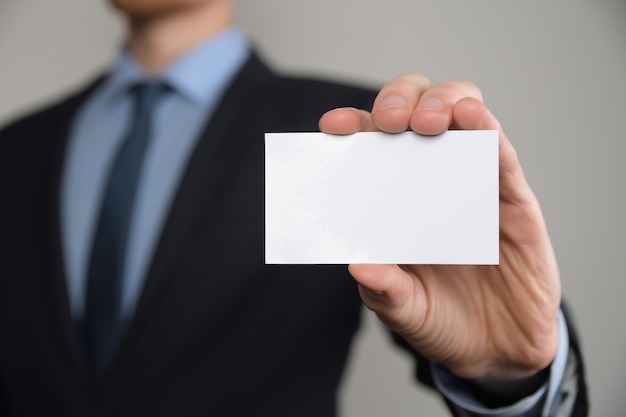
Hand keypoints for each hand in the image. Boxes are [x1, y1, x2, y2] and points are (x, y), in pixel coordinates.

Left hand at [318, 73, 560, 379]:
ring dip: (444, 104)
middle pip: (417, 112)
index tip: (332, 128)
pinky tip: (474, 118)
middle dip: (399, 102)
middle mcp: (432, 180)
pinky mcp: (514, 201)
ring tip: (427, 120)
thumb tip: (358, 265)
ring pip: (463, 117)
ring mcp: (474, 184)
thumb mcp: (403, 309)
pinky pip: (503, 157)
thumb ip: (383, 289)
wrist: (495, 351)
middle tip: (388, 122)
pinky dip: (489, 131)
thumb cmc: (440, 318)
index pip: (372, 145)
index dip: (354, 127)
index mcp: (395, 198)